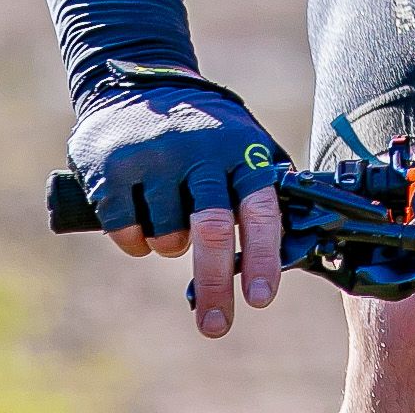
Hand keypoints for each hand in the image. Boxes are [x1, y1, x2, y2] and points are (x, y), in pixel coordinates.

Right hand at [69, 77, 289, 335]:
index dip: (262, 257)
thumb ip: (266, 188)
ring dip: (172, 247)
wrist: (134, 88)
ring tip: (173, 220)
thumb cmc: (203, 131)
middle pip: (212, 231)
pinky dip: (136, 242)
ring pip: (168, 238)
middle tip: (218, 325)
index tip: (261, 299)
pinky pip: (128, 233)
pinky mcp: (112, 170)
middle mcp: (198, 152)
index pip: (260, 208)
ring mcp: (153, 158)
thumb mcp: (242, 144)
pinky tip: (141, 219)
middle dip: (216, 285)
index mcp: (240, 150)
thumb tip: (302, 242)